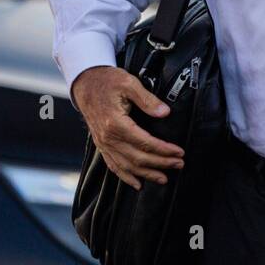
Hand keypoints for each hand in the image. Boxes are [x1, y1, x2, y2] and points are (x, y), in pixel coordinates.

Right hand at [71, 65, 184, 189]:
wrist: (85, 83)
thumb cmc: (107, 81)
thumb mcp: (129, 83)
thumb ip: (148, 99)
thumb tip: (164, 112)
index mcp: (115, 123)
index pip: (145, 142)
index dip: (164, 150)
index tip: (179, 152)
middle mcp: (108, 138)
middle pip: (138, 158)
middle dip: (161, 163)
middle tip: (179, 164)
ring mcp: (103, 143)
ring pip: (127, 166)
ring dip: (146, 174)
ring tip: (164, 178)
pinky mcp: (102, 145)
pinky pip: (113, 166)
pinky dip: (126, 177)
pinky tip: (137, 183)